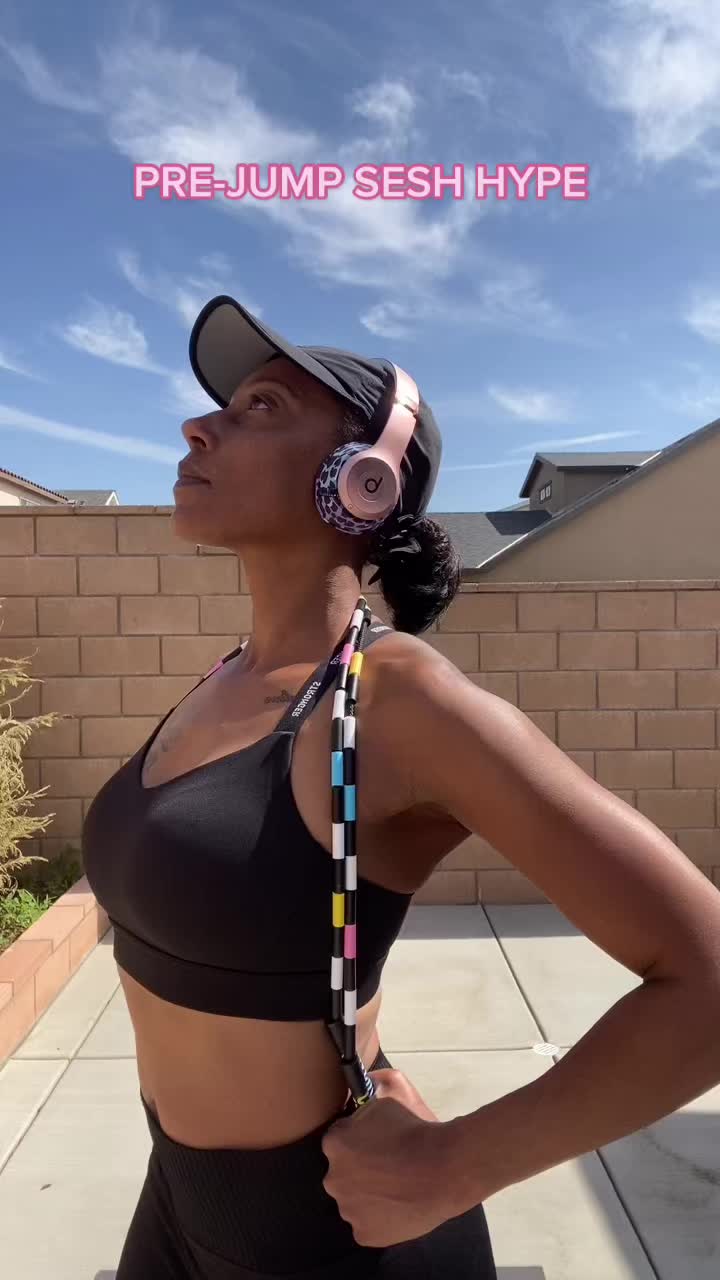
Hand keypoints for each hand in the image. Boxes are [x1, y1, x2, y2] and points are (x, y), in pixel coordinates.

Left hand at [320, 1067, 464, 1247]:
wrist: (444, 1168)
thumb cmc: (417, 1128)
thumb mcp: (392, 1091)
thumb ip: (371, 1086)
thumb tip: (365, 1083)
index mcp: (334, 1144)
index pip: (338, 1140)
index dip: (358, 1138)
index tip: (376, 1140)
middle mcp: (333, 1178)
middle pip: (342, 1171)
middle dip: (359, 1167)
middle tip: (388, 1163)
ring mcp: (349, 1210)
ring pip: (354, 1199)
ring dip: (368, 1192)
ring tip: (397, 1185)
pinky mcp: (365, 1235)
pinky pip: (367, 1224)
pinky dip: (379, 1217)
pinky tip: (398, 1205)